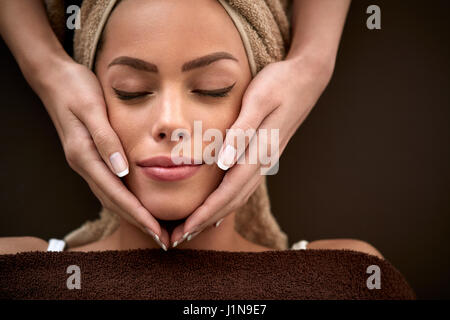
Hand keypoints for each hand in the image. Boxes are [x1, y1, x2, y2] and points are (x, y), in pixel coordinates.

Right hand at [32, 58, 169, 248]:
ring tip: (154, 228)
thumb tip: (123, 170)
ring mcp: (85, 162)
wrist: (54, 77)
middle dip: (138, 222)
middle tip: (162, 239)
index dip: (137, 214)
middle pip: (113, 202)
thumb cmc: (75, 88)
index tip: (157, 231)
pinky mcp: (89, 156)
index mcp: (85, 156)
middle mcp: (84, 164)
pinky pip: (109, 185)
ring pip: (110, 197)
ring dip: (132, 215)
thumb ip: (106, 140)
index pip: (116, 194)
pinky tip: (136, 204)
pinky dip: (124, 200)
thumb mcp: (92, 109)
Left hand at [169, 55, 333, 245]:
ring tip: (194, 228)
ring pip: (239, 196)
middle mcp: (263, 162)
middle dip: (205, 222)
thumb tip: (223, 163)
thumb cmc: (279, 84)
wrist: (307, 78)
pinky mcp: (265, 155)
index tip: (185, 230)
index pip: (228, 191)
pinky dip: (229, 201)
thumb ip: (241, 132)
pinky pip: (245, 185)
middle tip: (180, 239)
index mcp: (258, 152)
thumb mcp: (258, 101)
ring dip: (216, 215)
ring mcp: (266, 160)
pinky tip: (220, 207)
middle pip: (232, 201)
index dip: (206, 213)